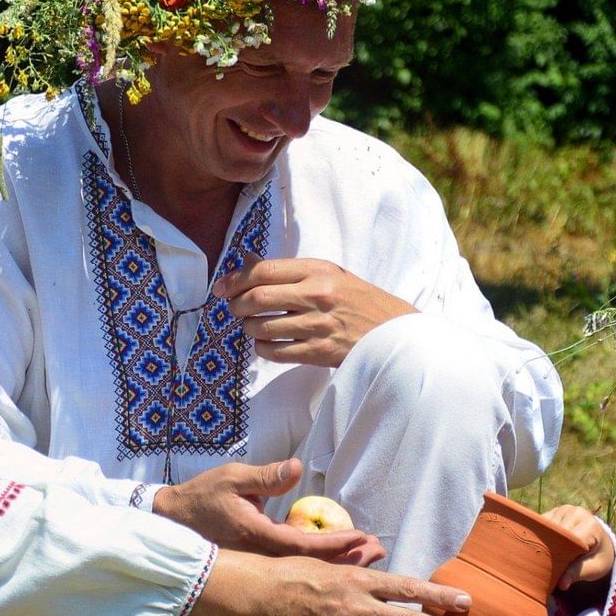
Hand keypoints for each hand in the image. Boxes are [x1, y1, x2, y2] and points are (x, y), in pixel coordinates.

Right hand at [155, 457, 383, 565]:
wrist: (173, 521)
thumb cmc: (203, 495)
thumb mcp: (233, 477)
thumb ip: (266, 477)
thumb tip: (295, 468)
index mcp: (258, 536)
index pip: (305, 546)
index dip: (336, 544)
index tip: (362, 538)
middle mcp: (262, 555)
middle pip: (313, 564)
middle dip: (348, 559)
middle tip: (379, 552)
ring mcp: (260, 561)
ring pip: (306, 566)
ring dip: (338, 560)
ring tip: (368, 554)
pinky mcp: (259, 559)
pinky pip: (295, 563)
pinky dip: (319, 558)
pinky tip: (338, 554)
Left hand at [215, 258, 416, 367]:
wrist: (394, 332)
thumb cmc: (358, 300)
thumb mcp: (329, 275)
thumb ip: (288, 270)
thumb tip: (245, 262)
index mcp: (319, 271)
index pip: (264, 271)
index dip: (235, 279)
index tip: (221, 288)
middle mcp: (318, 296)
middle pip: (258, 298)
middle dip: (236, 305)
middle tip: (233, 309)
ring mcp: (318, 326)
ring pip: (262, 327)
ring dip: (249, 328)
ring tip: (253, 326)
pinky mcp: (319, 353)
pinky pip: (275, 352)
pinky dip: (262, 348)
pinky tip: (266, 343)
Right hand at [544, 505, 615, 592]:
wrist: (601, 543)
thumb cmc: (599, 557)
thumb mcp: (594, 569)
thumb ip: (578, 573)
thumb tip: (561, 585)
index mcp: (590, 525)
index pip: (568, 539)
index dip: (560, 553)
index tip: (556, 568)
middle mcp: (577, 512)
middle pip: (555, 532)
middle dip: (551, 548)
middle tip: (548, 564)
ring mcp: (564, 509)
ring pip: (545, 527)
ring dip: (544, 540)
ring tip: (547, 554)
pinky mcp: (554, 510)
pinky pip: (541, 524)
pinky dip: (541, 534)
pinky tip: (545, 544)